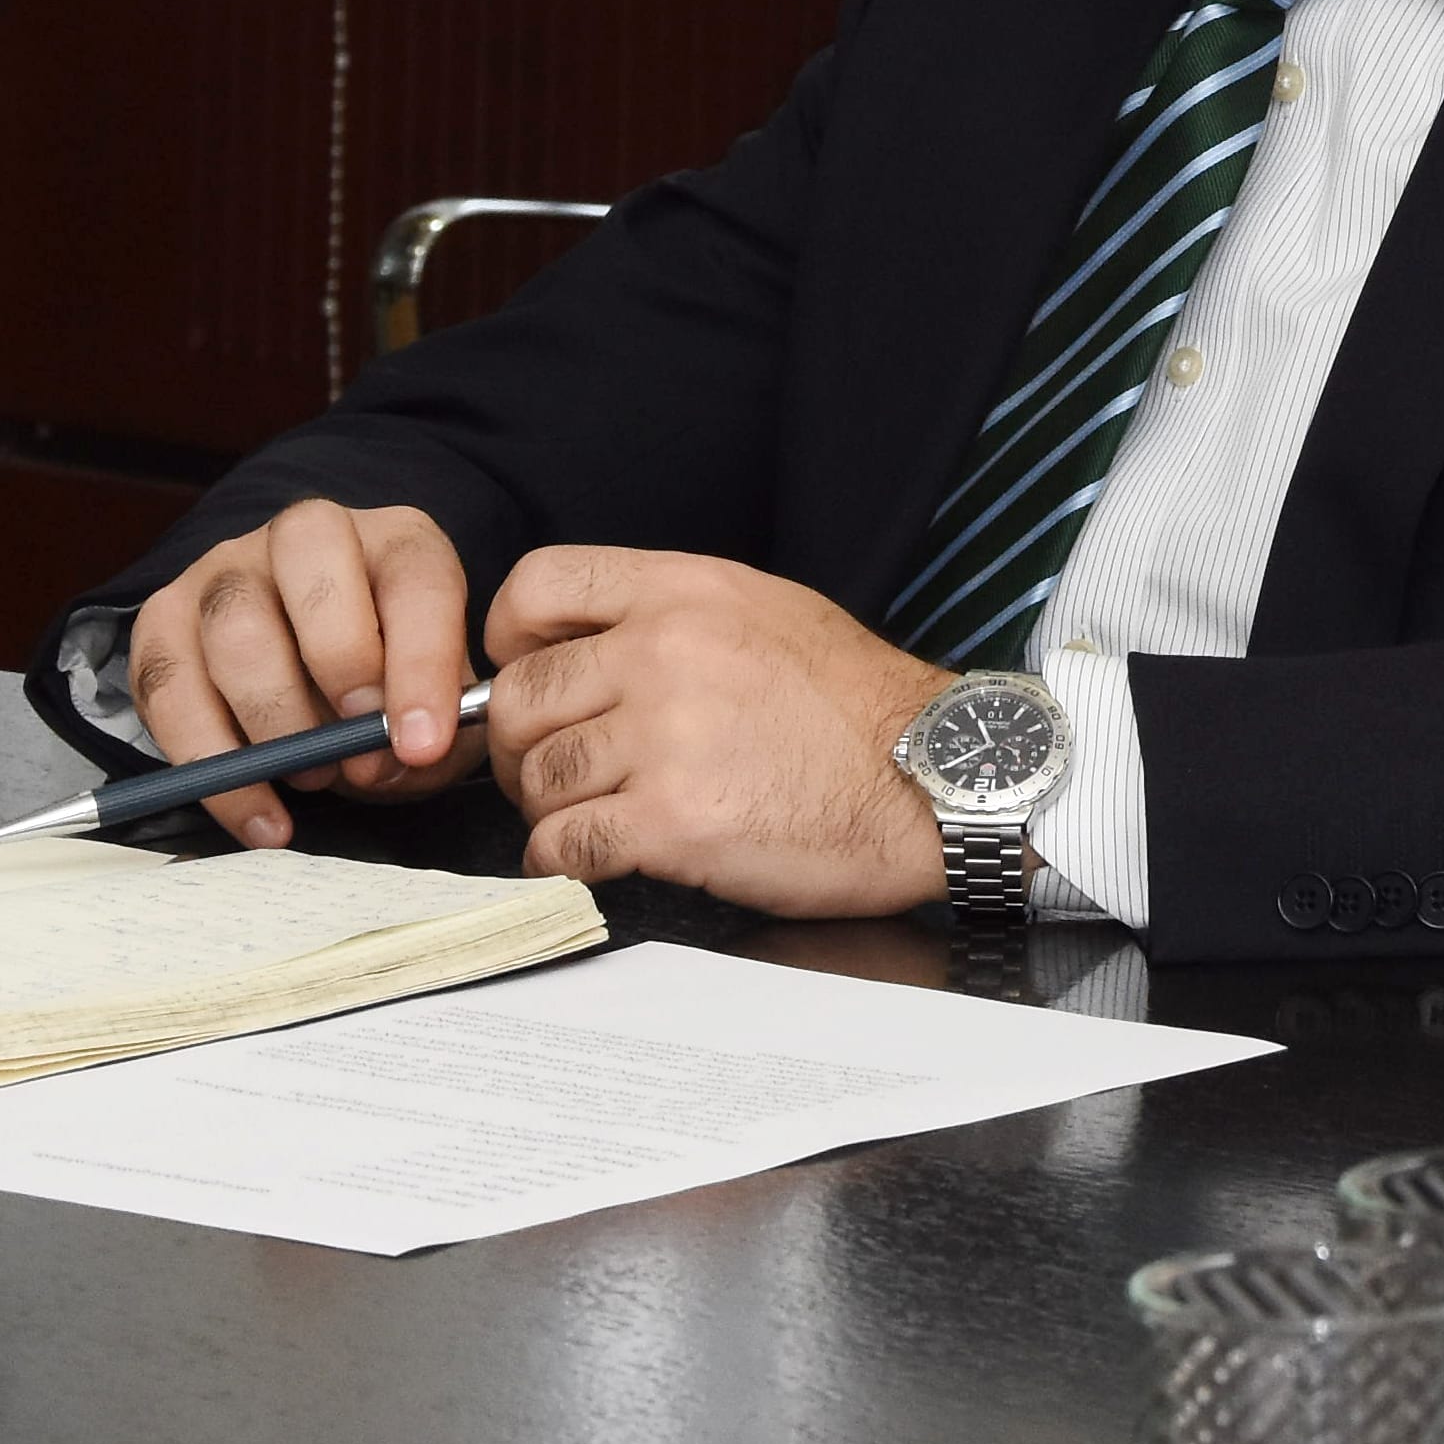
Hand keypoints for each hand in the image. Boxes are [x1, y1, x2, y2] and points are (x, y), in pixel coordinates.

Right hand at [124, 499, 481, 846]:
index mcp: (396, 541)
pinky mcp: (162, 620)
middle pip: (308, 560)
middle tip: (357, 749)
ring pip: (234, 626)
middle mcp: (306, 535)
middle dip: (339, 660)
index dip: (422, 662)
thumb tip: (394, 758)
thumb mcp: (434, 707)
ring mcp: (225, 571)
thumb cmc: (388, 692)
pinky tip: (259, 813)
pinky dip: (212, 765)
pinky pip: (169, 688)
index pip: (416, 576)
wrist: (313, 686)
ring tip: (315, 777)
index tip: (422, 743)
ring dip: (275, 720)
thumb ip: (434, 731)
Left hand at [480, 547, 953, 914]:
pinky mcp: (673, 822)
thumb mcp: (770, 613)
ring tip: (597, 813)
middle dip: (523, 744)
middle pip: (518, 696)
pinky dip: (566, 858)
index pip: (539, 585)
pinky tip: (603, 854)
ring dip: (551, 807)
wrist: (934, 779)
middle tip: (557, 768)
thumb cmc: (859, 708)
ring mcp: (667, 737)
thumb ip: (672, 619)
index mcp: (690, 592)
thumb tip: (581, 653)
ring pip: (537, 777)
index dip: (509, 638)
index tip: (522, 672)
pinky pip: (562, 844)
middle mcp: (666, 653)